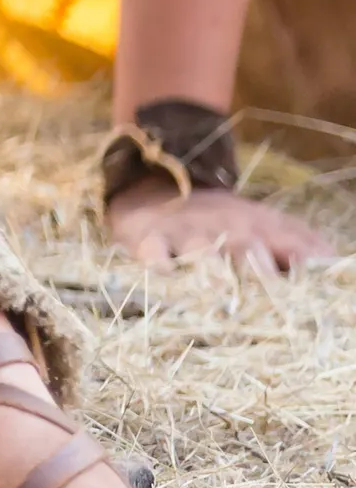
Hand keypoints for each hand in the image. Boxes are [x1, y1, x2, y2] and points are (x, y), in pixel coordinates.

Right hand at [109, 183, 336, 272]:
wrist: (156, 188)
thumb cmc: (223, 224)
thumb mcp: (267, 226)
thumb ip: (303, 247)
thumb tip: (338, 269)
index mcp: (265, 229)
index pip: (296, 249)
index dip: (310, 270)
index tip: (318, 289)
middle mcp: (230, 231)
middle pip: (250, 252)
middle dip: (262, 274)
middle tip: (274, 298)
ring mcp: (189, 235)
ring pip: (203, 252)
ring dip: (214, 269)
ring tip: (224, 290)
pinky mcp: (150, 239)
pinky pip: (153, 251)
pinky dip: (158, 262)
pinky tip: (164, 273)